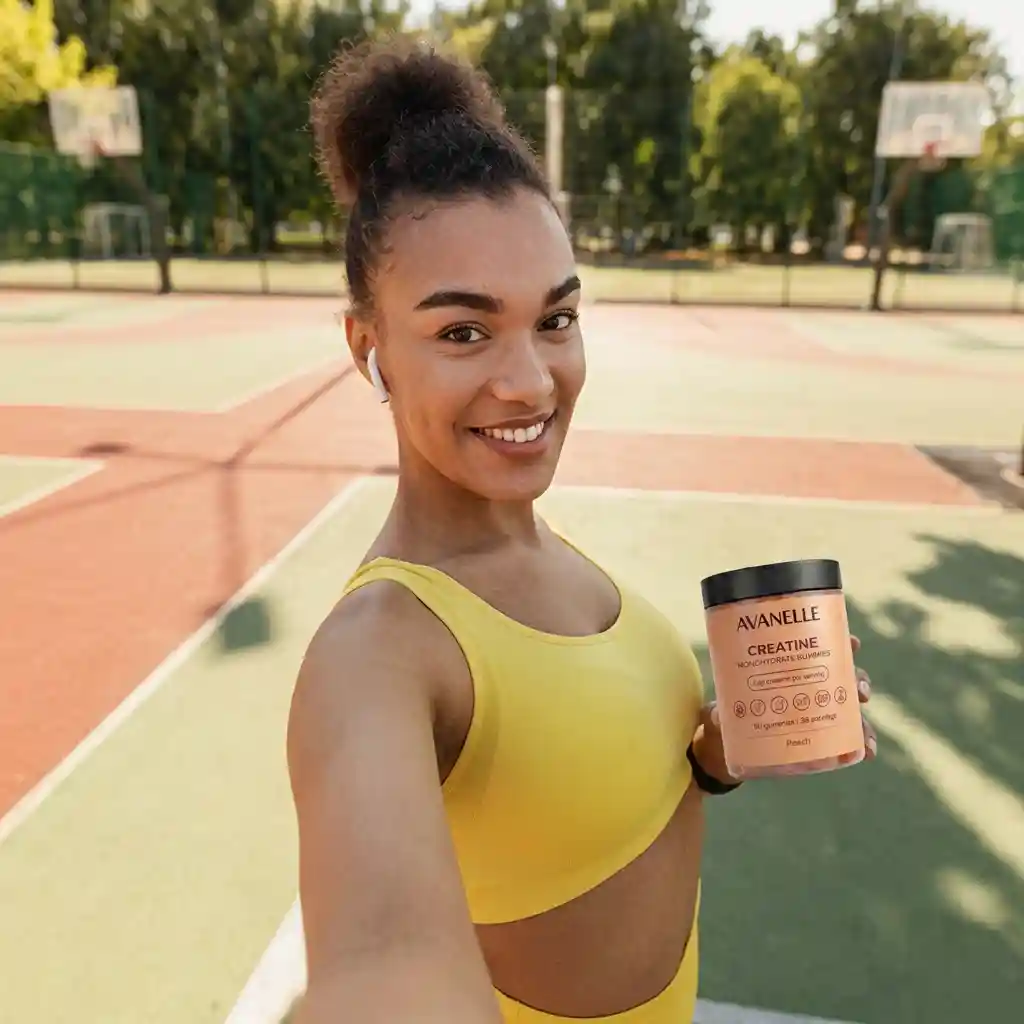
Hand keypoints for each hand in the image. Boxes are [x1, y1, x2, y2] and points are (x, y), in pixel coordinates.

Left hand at [692, 635, 877, 785]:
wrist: (725, 745)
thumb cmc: (725, 714)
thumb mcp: (720, 709)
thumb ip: (719, 712)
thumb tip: (720, 717)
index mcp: (786, 667)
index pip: (814, 646)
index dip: (837, 640)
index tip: (853, 642)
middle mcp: (806, 684)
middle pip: (841, 675)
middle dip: (856, 678)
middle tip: (859, 690)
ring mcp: (814, 710)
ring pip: (848, 706)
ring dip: (860, 715)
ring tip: (863, 729)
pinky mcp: (817, 737)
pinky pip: (845, 738)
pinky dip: (859, 743)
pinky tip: (866, 750)